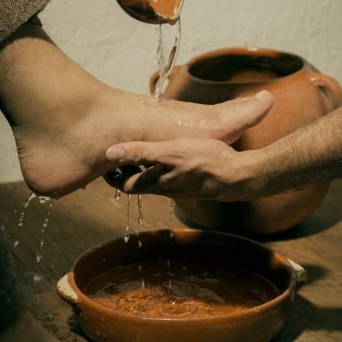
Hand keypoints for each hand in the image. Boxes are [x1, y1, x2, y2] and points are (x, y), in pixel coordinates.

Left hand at [104, 138, 259, 200]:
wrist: (236, 177)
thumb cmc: (204, 161)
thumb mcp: (169, 152)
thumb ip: (140, 152)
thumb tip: (110, 153)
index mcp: (156, 183)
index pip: (125, 185)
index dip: (112, 177)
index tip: (105, 166)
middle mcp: (166, 189)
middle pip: (139, 185)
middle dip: (126, 174)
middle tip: (118, 161)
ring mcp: (181, 188)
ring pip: (155, 183)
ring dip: (144, 173)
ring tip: (140, 158)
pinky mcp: (194, 184)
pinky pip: (171, 180)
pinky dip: (163, 171)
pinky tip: (170, 160)